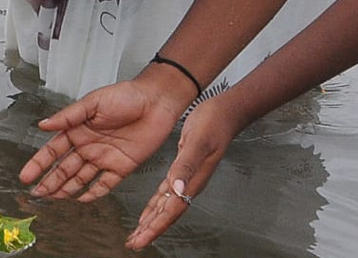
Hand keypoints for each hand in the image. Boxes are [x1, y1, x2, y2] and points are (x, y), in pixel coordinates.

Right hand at [18, 74, 188, 201]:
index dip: (39, 163)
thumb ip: (68, 116)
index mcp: (78, 129)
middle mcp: (88, 145)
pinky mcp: (121, 167)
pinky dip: (93, 193)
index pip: (53, 150)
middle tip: (36, 193)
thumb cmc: (126, 95)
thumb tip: (43, 124)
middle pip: (64, 168)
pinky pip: (104, 184)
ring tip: (53, 198)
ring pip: (80, 178)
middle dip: (49, 181)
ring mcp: (103, 157)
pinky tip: (81, 199)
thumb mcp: (93, 102)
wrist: (156, 101)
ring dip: (66, 188)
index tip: (26, 175)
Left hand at [125, 94, 243, 249]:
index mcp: (192, 180)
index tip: (141, 240)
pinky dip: (155, 204)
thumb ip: (186, 165)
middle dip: (150, 230)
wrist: (224, 113)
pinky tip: (148, 211)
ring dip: (151, 220)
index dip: (155, 226)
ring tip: (137, 233)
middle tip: (133, 244)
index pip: (171, 210)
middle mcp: (189, 183)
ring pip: (166, 206)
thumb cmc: (213, 124)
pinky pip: (166, 193)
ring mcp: (186, 178)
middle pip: (167, 214)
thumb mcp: (197, 141)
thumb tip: (177, 189)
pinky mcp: (182, 169)